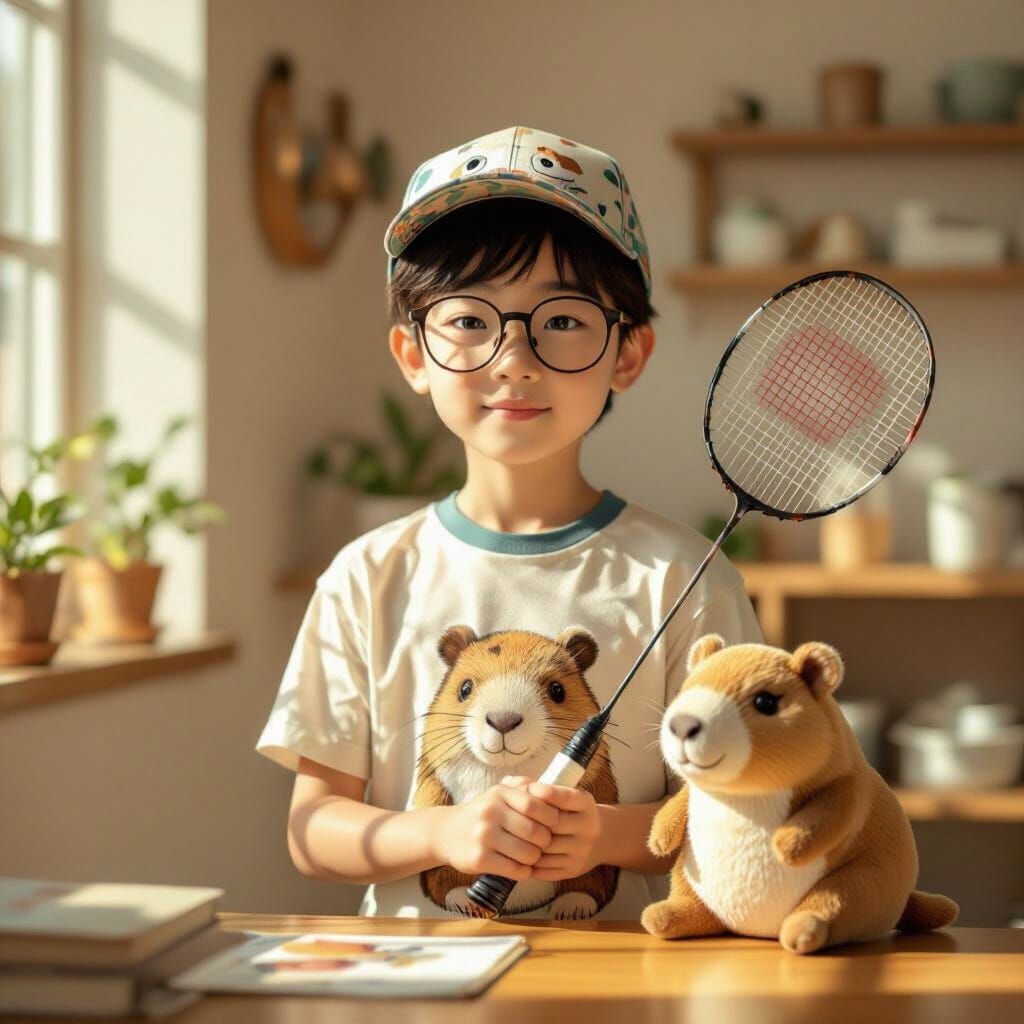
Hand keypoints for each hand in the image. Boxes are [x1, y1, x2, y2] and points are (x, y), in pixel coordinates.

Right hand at [430, 777, 558, 880]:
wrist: (446, 832)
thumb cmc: (482, 813)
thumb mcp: (498, 792)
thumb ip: (524, 786)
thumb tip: (552, 789)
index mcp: (499, 794)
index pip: (535, 805)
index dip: (550, 816)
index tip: (553, 824)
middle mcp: (490, 813)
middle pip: (534, 831)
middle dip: (545, 841)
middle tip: (544, 844)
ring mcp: (483, 837)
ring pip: (527, 853)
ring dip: (535, 859)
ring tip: (532, 856)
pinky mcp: (479, 859)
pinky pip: (514, 869)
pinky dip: (524, 872)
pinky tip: (522, 868)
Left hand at [503, 776, 601, 881]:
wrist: (599, 839)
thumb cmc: (570, 811)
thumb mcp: (565, 795)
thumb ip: (538, 787)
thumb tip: (508, 781)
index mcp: (585, 804)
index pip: (564, 797)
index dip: (543, 793)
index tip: (526, 790)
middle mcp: (588, 827)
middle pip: (554, 823)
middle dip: (531, 819)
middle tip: (511, 815)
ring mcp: (581, 850)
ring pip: (547, 848)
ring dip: (527, 842)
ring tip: (511, 835)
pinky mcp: (573, 869)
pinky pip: (546, 868)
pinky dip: (529, 862)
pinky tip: (518, 854)